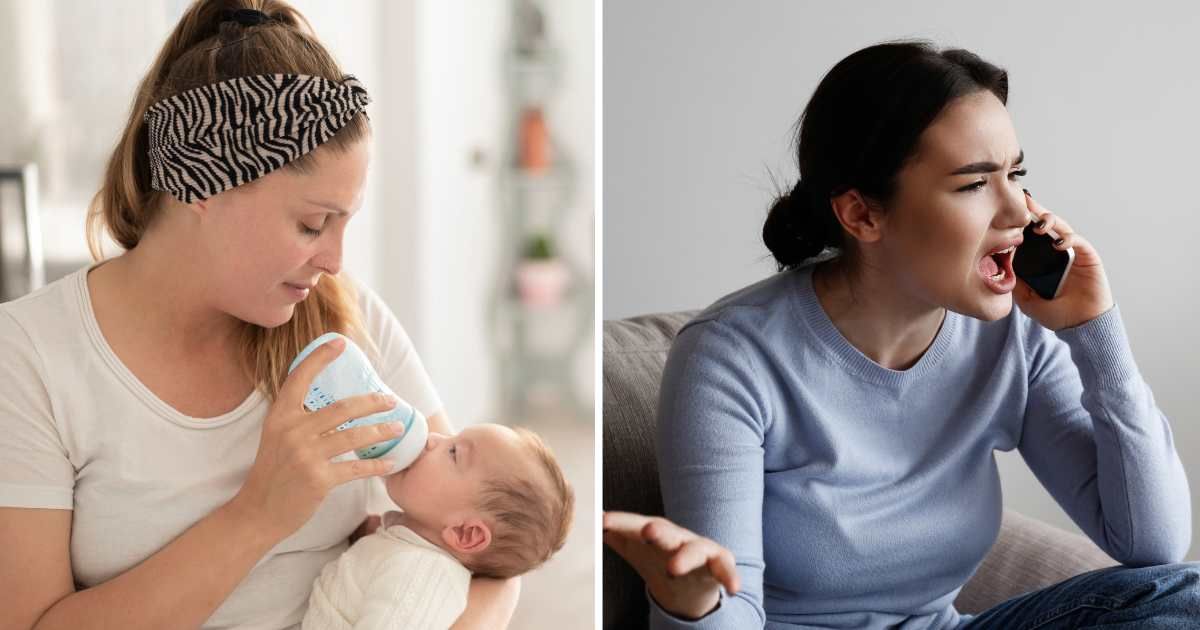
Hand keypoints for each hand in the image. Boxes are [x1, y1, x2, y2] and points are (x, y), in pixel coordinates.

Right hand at [227, 336, 405, 541]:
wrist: (257, 511)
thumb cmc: (273, 472)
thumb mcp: (276, 436)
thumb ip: (298, 418)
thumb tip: (333, 402)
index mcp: (279, 416)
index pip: (300, 378)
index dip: (320, 357)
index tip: (340, 342)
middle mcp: (292, 431)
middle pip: (342, 407)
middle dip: (372, 402)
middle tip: (391, 400)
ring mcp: (305, 455)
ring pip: (354, 436)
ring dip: (381, 431)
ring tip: (397, 427)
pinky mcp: (318, 479)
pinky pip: (356, 466)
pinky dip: (377, 465)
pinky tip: (391, 462)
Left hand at [602, 511, 738, 620]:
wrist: (690, 585)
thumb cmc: (658, 560)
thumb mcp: (635, 550)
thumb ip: (615, 536)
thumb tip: (589, 521)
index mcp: (656, 533)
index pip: (636, 525)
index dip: (621, 522)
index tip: (602, 521)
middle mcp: (678, 537)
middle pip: (668, 531)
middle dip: (659, 531)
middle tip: (648, 532)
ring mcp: (700, 549)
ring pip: (696, 548)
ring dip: (686, 556)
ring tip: (674, 567)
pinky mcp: (719, 565)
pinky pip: (726, 569)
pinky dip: (730, 577)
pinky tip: (733, 589)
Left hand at [1014, 191, 1113, 330]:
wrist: (1080, 325)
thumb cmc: (1055, 313)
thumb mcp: (1025, 298)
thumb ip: (1014, 281)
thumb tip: (998, 264)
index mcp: (1040, 259)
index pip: (1028, 236)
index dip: (1018, 224)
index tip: (1004, 213)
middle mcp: (1055, 252)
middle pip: (1043, 226)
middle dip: (1032, 213)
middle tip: (1021, 203)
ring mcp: (1072, 252)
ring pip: (1060, 228)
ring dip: (1049, 221)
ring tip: (1037, 222)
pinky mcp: (1088, 257)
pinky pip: (1078, 241)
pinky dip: (1068, 238)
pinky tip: (1058, 242)